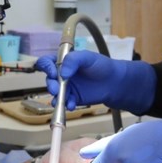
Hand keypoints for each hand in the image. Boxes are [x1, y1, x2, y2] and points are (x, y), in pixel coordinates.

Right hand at [34, 51, 155, 113]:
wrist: (115, 82)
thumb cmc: (102, 66)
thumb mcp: (88, 57)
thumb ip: (74, 60)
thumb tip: (62, 73)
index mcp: (64, 61)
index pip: (47, 62)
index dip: (46, 67)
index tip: (53, 72)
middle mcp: (62, 74)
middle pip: (49, 79)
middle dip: (50, 85)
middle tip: (56, 89)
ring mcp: (67, 87)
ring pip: (55, 93)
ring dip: (56, 97)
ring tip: (63, 100)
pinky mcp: (73, 98)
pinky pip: (65, 103)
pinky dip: (66, 104)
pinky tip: (71, 105)